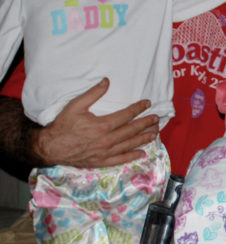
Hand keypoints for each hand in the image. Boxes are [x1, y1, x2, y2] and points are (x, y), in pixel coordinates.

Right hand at [34, 79, 158, 167]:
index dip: (139, 108)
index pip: (127, 115)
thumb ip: (93, 94)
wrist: (51, 147)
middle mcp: (107, 140)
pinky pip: (120, 159)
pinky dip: (132, 156)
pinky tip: (142, 153)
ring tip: (155, 133)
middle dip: (146, 123)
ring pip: (129, 144)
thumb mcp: (75, 106)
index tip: (147, 103)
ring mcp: (105, 152)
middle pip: (132, 130)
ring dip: (143, 138)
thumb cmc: (63, 125)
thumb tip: (107, 81)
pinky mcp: (101, 161)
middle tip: (156, 118)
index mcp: (103, 125)